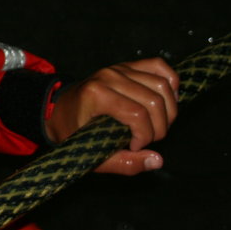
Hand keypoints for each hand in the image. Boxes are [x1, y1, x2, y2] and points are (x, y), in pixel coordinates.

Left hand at [45, 57, 178, 175]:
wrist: (59, 109)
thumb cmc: (73, 132)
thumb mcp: (91, 154)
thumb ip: (123, 163)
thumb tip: (156, 160)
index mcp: (96, 94)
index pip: (137, 114)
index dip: (144, 136)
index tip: (134, 147)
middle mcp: (108, 76)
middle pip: (154, 100)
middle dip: (159, 127)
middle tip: (147, 140)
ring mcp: (119, 68)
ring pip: (162, 85)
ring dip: (169, 110)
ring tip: (156, 126)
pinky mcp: (128, 66)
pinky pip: (159, 66)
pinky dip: (171, 83)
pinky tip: (168, 103)